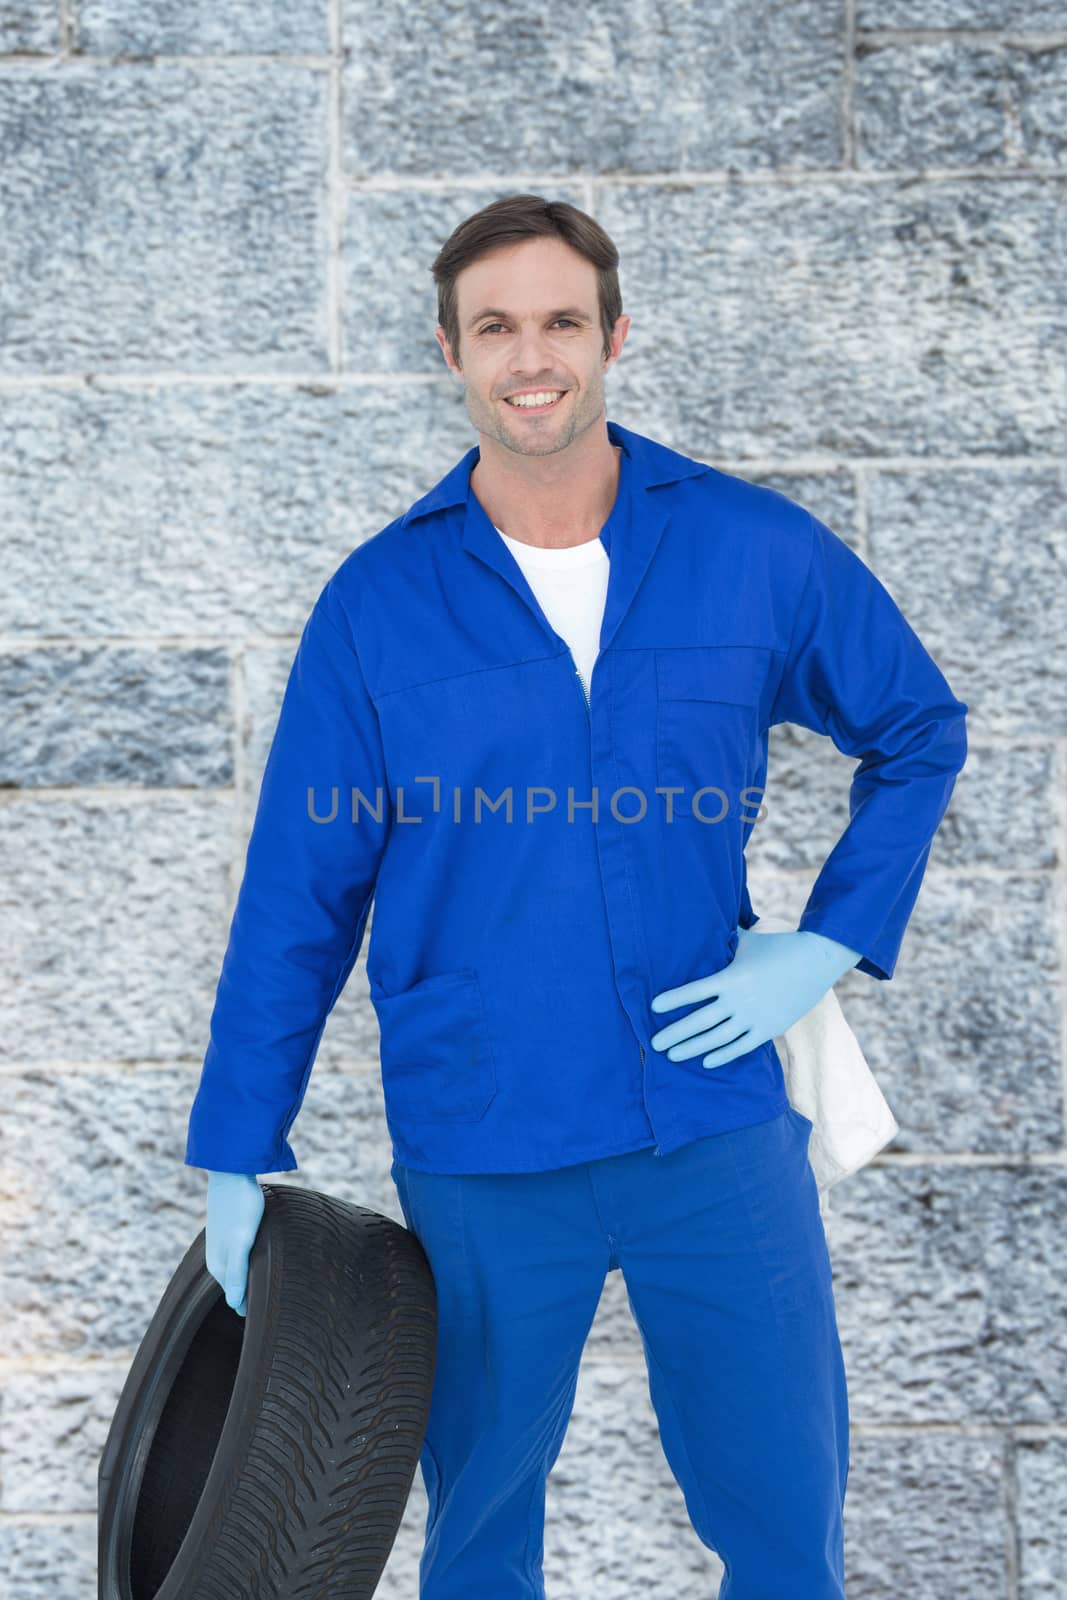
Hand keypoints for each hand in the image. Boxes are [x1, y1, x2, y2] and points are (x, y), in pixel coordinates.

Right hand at [205, 1171, 264, 1316]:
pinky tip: (263, 1265)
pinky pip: (242, 1258)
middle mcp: (219, 1259)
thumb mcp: (241, 1242)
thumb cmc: (239, 1207)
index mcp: (220, 1265)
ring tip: (274, 1292)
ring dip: (252, 1283)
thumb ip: (237, 1273)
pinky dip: (251, 1267)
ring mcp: (224, 1246)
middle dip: (251, 1299)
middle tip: (278, 1310)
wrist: (231, 1174)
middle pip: (237, 1288)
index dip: (251, 1309)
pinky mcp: (232, 1233)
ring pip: (239, 1273)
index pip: (236, 1299)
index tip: (272, 1320)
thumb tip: (235, 1305)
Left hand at [650, 925, 861, 1069]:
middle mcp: (739, 1001)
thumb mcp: (747, 940)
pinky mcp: (768, 1029)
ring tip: (673, 1055)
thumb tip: (706, 921)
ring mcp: (753, 1018)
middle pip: (699, 1021)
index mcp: (730, 978)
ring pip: (716, 1039)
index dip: (673, 1000)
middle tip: (654, 1044)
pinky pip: (741, 1047)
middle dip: (675, 1033)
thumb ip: (725, 938)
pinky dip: (723, 1055)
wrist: (816, 962)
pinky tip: (706, 1062)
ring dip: (692, 1048)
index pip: (694, 992)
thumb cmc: (778, 947)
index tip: (654, 1007)